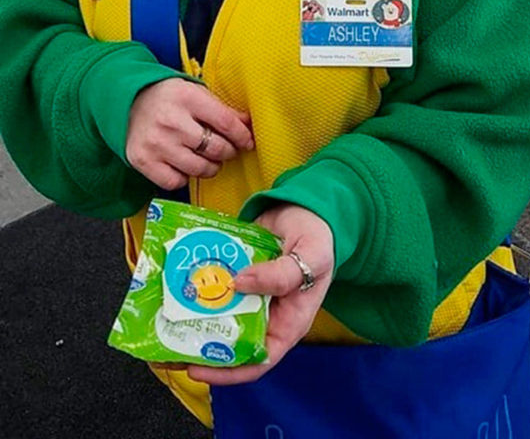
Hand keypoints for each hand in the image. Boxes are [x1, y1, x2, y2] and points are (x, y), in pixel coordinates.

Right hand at [125, 78, 253, 188]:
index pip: (226, 123)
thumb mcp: (194, 92)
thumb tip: (247, 125)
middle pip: (216, 149)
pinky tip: (183, 164)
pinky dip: (184, 176)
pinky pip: (176, 181)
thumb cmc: (167, 97)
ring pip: (200, 169)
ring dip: (211, 167)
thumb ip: (220, 108)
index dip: (242, 136)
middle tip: (226, 149)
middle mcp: (171, 121)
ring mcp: (156, 143)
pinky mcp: (143, 161)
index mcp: (187, 97)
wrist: (125, 101)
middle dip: (228, 152)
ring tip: (207, 159)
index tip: (247, 141)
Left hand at [184, 204, 333, 384]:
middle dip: (200, 345)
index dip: (229, 371)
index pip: (258, 359)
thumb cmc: (320, 237)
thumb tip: (240, 283)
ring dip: (194, 314)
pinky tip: (178, 281)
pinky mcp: (237, 272)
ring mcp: (249, 293)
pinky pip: (216, 283)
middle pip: (231, 341)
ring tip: (164, 316)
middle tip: (167, 343)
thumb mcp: (312, 256)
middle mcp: (265, 314)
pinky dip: (199, 284)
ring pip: (219, 312)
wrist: (309, 204)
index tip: (198, 368)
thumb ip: (282, 274)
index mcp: (288, 322)